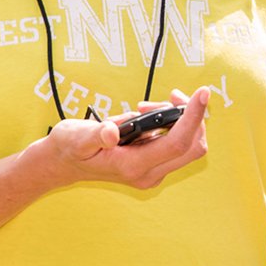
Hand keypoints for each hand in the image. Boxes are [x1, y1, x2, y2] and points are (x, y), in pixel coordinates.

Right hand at [35, 86, 209, 190]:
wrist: (63, 164)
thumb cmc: (70, 148)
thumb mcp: (77, 137)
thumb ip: (96, 135)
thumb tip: (112, 132)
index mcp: (134, 167)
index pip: (178, 143)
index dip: (194, 117)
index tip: (202, 92)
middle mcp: (149, 173)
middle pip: (194, 146)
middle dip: (191, 116)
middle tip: (169, 96)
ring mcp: (153, 171)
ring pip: (189, 143)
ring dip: (179, 118)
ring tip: (146, 106)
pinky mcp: (154, 165)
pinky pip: (177, 142)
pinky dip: (171, 123)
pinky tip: (147, 113)